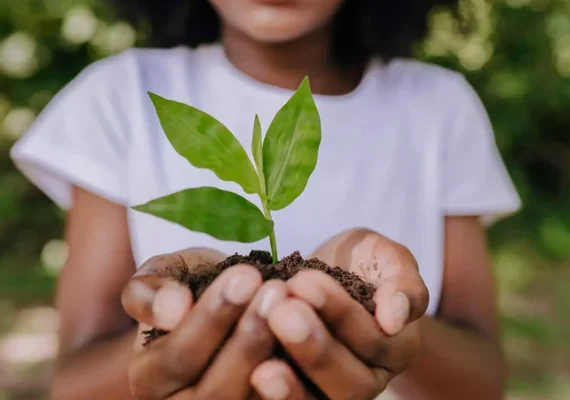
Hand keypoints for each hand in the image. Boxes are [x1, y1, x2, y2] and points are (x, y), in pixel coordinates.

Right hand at [121, 248, 287, 399]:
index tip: (246, 275)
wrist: (226, 311)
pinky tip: (315, 337)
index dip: (211, 318)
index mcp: (150, 378)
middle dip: (248, 339)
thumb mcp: (165, 277)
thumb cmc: (191, 290)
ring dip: (276, 356)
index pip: (177, 358)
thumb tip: (173, 310)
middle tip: (277, 291)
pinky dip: (299, 381)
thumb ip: (151, 289)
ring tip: (296, 310)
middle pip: (214, 392)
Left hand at [251, 229, 428, 399]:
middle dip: (315, 348)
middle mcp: (369, 378)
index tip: (304, 282)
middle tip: (282, 311)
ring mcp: (332, 391)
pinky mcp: (301, 392)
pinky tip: (253, 373)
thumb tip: (395, 319)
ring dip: (292, 383)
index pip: (375, 340)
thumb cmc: (356, 261)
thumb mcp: (382, 255)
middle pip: (351, 383)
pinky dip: (275, 394)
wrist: (323, 272)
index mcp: (397, 347)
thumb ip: (401, 281)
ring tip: (263, 360)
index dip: (340, 313)